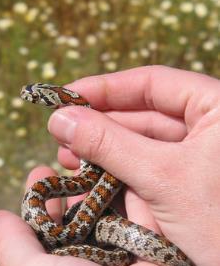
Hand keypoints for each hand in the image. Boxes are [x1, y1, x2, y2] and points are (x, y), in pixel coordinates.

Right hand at [47, 65, 219, 265]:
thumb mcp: (161, 177)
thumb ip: (109, 144)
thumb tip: (60, 118)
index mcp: (219, 106)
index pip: (151, 82)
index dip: (103, 89)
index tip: (63, 98)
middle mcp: (212, 125)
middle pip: (144, 112)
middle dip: (100, 125)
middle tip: (60, 137)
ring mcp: (203, 155)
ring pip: (145, 142)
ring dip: (106, 151)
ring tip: (70, 162)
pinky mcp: (194, 183)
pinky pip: (151, 167)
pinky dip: (121, 172)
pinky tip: (93, 178)